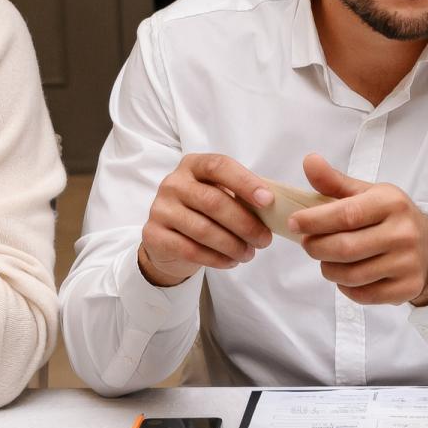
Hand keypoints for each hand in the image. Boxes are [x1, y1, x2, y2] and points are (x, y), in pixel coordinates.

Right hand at [138, 153, 274, 286]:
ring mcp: (160, 208)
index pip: (219, 166)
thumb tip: (273, 207)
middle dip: (245, 224)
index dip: (245, 182)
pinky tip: (230, 261)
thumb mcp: (221, 196)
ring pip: (203, 229)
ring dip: (233, 245)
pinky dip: (216, 258)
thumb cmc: (203, 213)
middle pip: (213, 202)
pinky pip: (190, 250)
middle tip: (264, 240)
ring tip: (249, 254)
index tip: (268, 201)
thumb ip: (241, 196)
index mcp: (193, 166)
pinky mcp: (154, 235)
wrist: (169, 240)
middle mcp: (173, 183)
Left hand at [288, 153, 427, 305]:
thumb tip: (309, 161)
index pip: (347, 214)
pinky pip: (363, 295)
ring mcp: (407, 263)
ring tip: (326, 259)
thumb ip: (334, 182)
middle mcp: (404, 233)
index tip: (294, 223)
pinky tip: (346, 274)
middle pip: (345, 248)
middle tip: (307, 244)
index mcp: (392, 203)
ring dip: (328, 269)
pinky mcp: (407, 288)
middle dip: (316, 248)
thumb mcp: (368, 194)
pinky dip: (345, 287)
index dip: (315, 220)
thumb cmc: (391, 217)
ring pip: (351, 275)